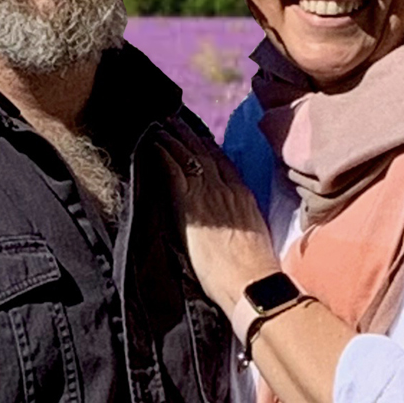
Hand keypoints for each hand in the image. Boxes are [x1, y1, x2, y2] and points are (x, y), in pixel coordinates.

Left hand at [158, 118, 281, 317]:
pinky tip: (152, 142)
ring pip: (189, 156)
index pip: (223, 163)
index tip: (195, 135)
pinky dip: (163, 154)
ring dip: (172, 138)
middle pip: (205, 153)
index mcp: (243, 197)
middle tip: (171, 119)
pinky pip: (175, 170)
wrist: (251, 283)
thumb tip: (223, 224)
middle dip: (188, 134)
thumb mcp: (249, 238)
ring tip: (158, 123)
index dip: (207, 147)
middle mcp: (228, 190)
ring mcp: (210, 195)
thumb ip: (235, 222)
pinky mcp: (192, 205)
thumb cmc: (250, 273)